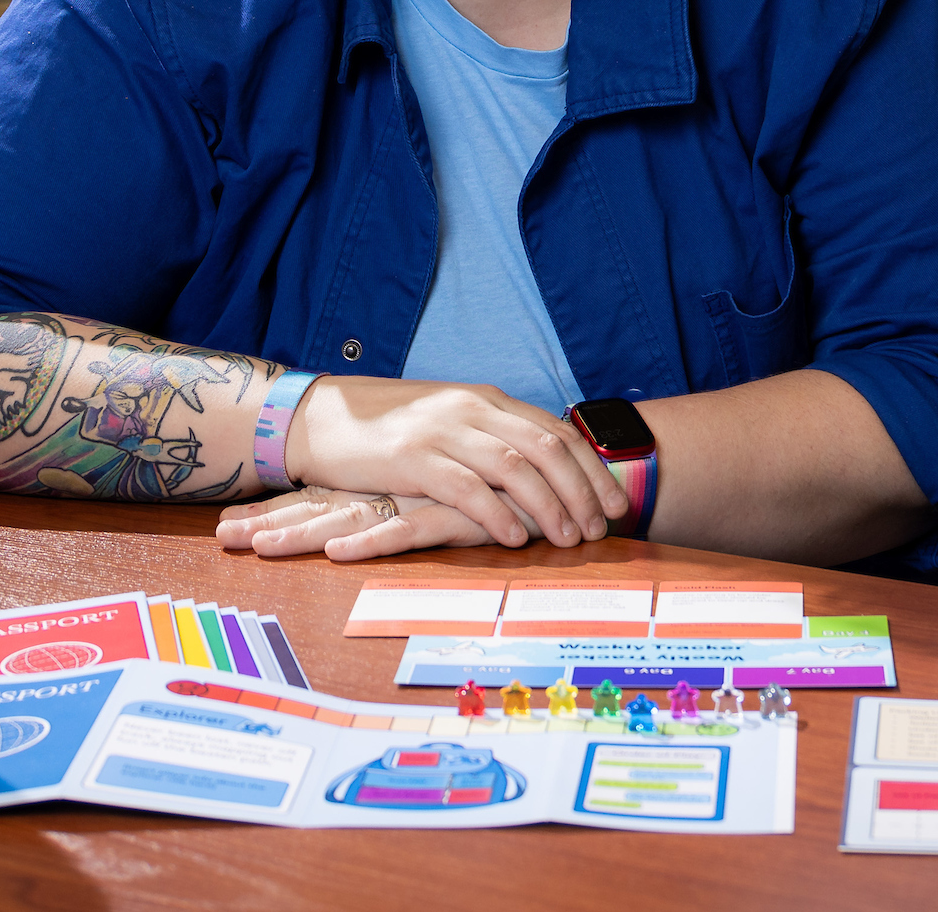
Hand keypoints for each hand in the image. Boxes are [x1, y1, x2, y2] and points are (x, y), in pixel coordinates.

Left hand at [216, 487, 529, 561]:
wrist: (560, 475)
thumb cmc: (502, 495)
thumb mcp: (448, 505)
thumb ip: (415, 511)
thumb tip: (370, 529)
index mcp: (390, 486)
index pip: (323, 498)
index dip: (277, 511)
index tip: (225, 526)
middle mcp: (397, 488)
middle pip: (322, 506)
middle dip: (270, 522)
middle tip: (219, 536)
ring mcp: (421, 496)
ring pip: (349, 516)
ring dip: (301, 533)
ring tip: (255, 547)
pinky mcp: (451, 512)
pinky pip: (403, 530)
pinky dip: (369, 544)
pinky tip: (338, 553)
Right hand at [285, 376, 625, 548]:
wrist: (323, 419)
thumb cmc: (390, 429)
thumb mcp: (450, 423)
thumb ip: (491, 438)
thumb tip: (541, 472)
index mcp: (485, 399)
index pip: (554, 430)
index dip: (590, 468)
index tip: (614, 503)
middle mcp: (470, 408)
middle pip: (545, 447)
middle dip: (581, 490)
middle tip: (602, 528)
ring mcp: (441, 430)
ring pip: (514, 465)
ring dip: (549, 505)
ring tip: (569, 539)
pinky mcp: (411, 457)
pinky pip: (466, 487)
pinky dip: (497, 514)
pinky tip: (514, 538)